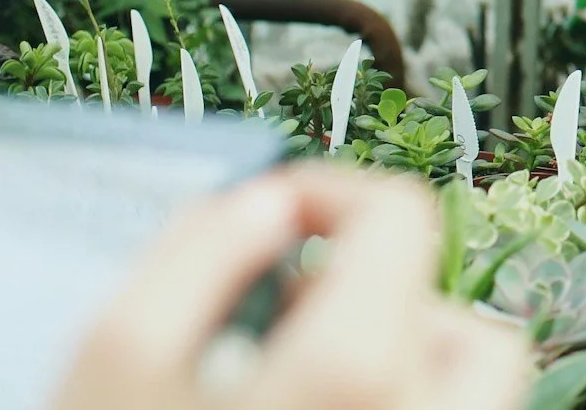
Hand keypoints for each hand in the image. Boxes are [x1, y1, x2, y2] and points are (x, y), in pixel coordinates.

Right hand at [53, 165, 530, 409]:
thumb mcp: (109, 368)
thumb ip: (191, 259)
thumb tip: (266, 204)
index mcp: (351, 379)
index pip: (404, 224)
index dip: (335, 196)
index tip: (273, 217)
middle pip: (465, 327)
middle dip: (381, 309)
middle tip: (281, 338)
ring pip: (476, 401)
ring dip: (405, 378)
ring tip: (306, 402)